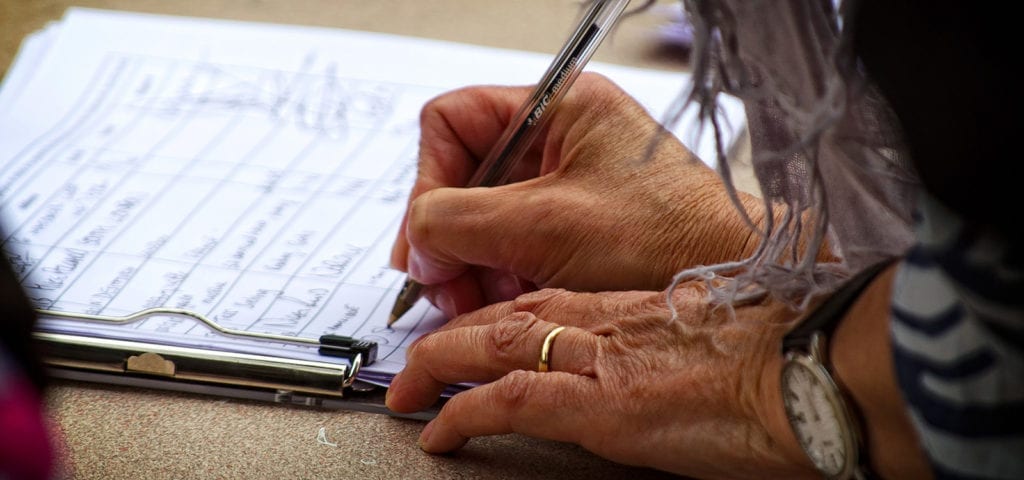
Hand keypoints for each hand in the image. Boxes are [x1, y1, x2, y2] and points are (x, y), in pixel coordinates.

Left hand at [385, 286, 814, 478]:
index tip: (479, 331)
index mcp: (640, 309)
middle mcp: (610, 323)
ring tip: (408, 391)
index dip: (503, 317)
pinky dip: (465, 412)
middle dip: (457, 336)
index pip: (549, 303)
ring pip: (495, 345)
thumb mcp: (727, 345)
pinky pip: (509, 400)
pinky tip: (438, 431)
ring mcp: (602, 359)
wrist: (820, 365)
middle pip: (510, 316)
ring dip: (442, 366)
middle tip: (420, 359)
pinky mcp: (603, 404)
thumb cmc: (794, 354)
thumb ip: (684, 353)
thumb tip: (674, 376)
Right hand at [390, 73, 760, 316]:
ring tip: (484, 298)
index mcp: (557, 106)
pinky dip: (502, 273)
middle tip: (446, 283)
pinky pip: (514, 241)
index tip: (427, 239)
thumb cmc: (666, 237)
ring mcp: (566, 181)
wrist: (729, 281)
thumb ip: (459, 222)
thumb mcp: (545, 225)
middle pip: (464, 176)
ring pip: (485, 216)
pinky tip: (512, 299)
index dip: (428, 180)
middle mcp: (558, 137)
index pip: (452, 123)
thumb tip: (415, 238)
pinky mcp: (574, 221)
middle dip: (450, 235)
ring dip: (474, 262)